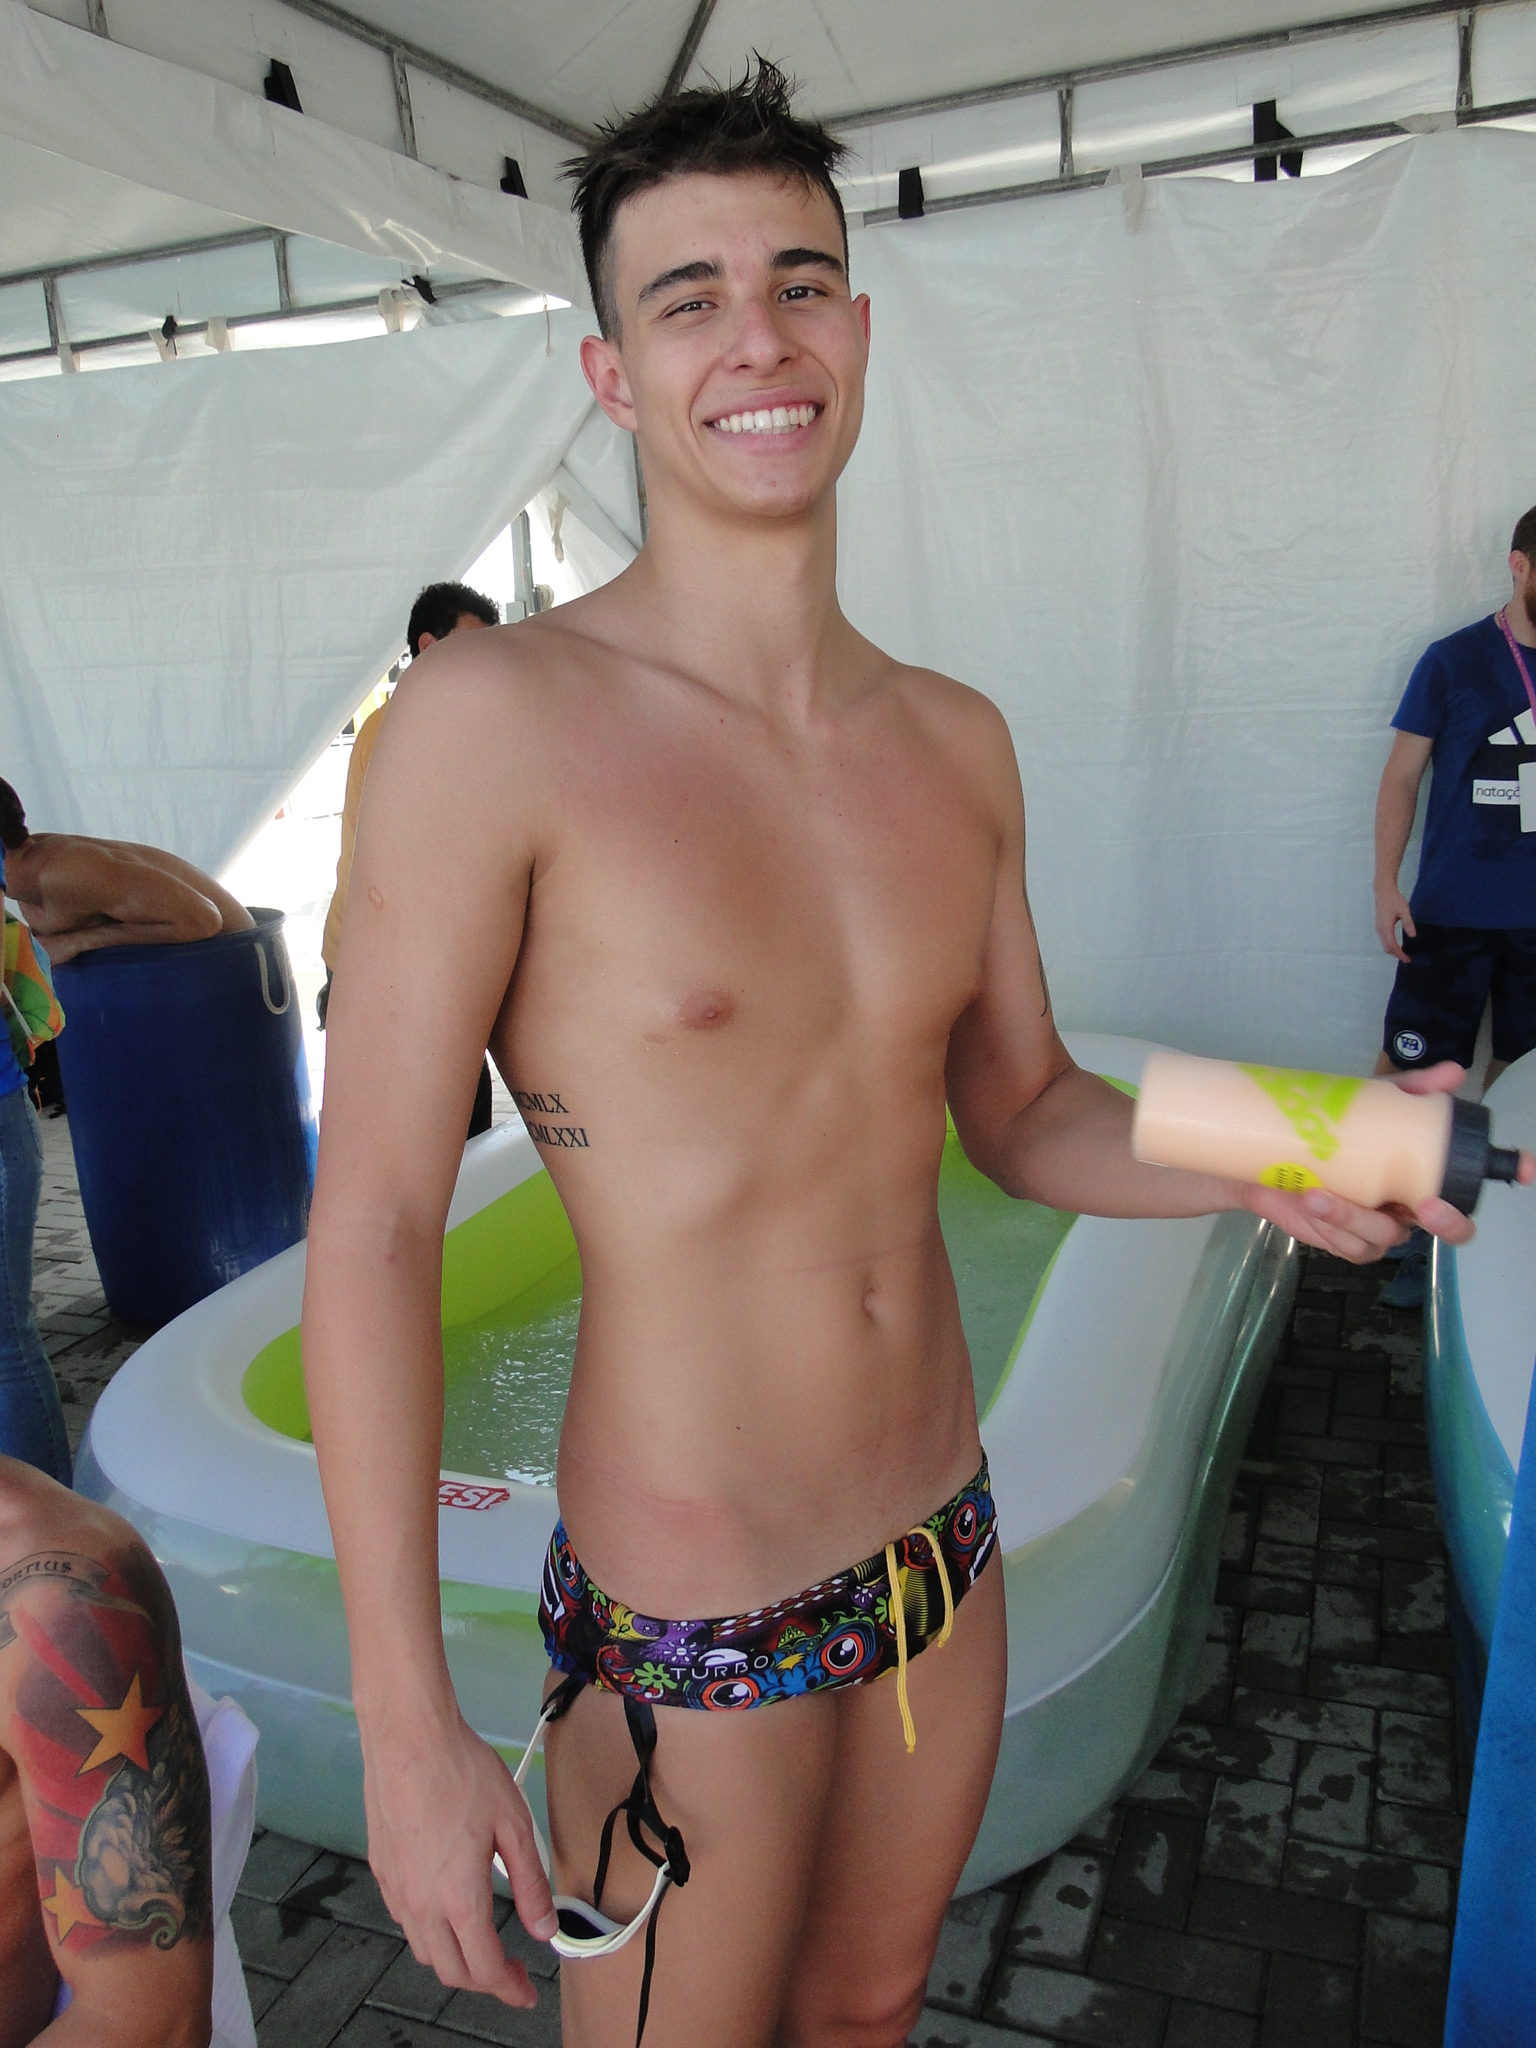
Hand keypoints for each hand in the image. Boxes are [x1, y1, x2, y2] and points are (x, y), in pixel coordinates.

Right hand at [361, 1705, 556, 2004]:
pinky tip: (448, 1908)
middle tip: (510, 1971)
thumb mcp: (514, 1824)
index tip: (525, 1994)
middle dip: (483, 1980)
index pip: (483, 1968)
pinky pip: (406, 1920)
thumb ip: (530, 1883)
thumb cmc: (462, 1772)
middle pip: (451, 1970)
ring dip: (455, 1958)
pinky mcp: (381, 1870)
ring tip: (482, 1942)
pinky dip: (431, 1931)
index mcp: (458, 1898)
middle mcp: (420, 1903)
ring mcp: (395, 1889)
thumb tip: (543, 1928)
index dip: (508, 1989)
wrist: (408, 1737)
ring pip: (425, 1950)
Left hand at [1241, 1061, 1535, 1261]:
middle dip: (1445, 1221)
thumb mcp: (1368, 1104)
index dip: (1509, 1172)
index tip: (1527, 1167)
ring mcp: (1379, 1227)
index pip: (1473, 1181)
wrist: (1269, 1156)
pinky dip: (1331, 1227)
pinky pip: (1351, 1246)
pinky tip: (1312, 1204)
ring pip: (1386, 1236)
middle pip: (1450, 1226)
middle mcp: (1409, 1207)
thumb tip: (1455, 1071)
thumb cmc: (1330, 1130)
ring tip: (1321, 1194)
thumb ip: (1410, 1090)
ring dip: (1354, 1217)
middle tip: (1423, 1205)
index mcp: (1424, 1176)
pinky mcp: (1345, 1241)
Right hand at [1374, 883, 1414, 963]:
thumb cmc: (1394, 899)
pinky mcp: (1379, 926)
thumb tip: (1413, 936)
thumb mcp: (1404, 910)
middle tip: (1407, 958)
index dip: (1400, 954)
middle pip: (1387, 948)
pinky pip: (1384, 940)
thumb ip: (1408, 923)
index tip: (1408, 959)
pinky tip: (1398, 944)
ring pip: (1385, 944)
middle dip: (1396, 955)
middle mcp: (1380, 930)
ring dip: (1393, 950)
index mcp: (1385, 928)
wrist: (1383, 891)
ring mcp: (1378, 928)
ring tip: (1403, 953)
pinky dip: (1390, 945)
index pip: (1392, 946)